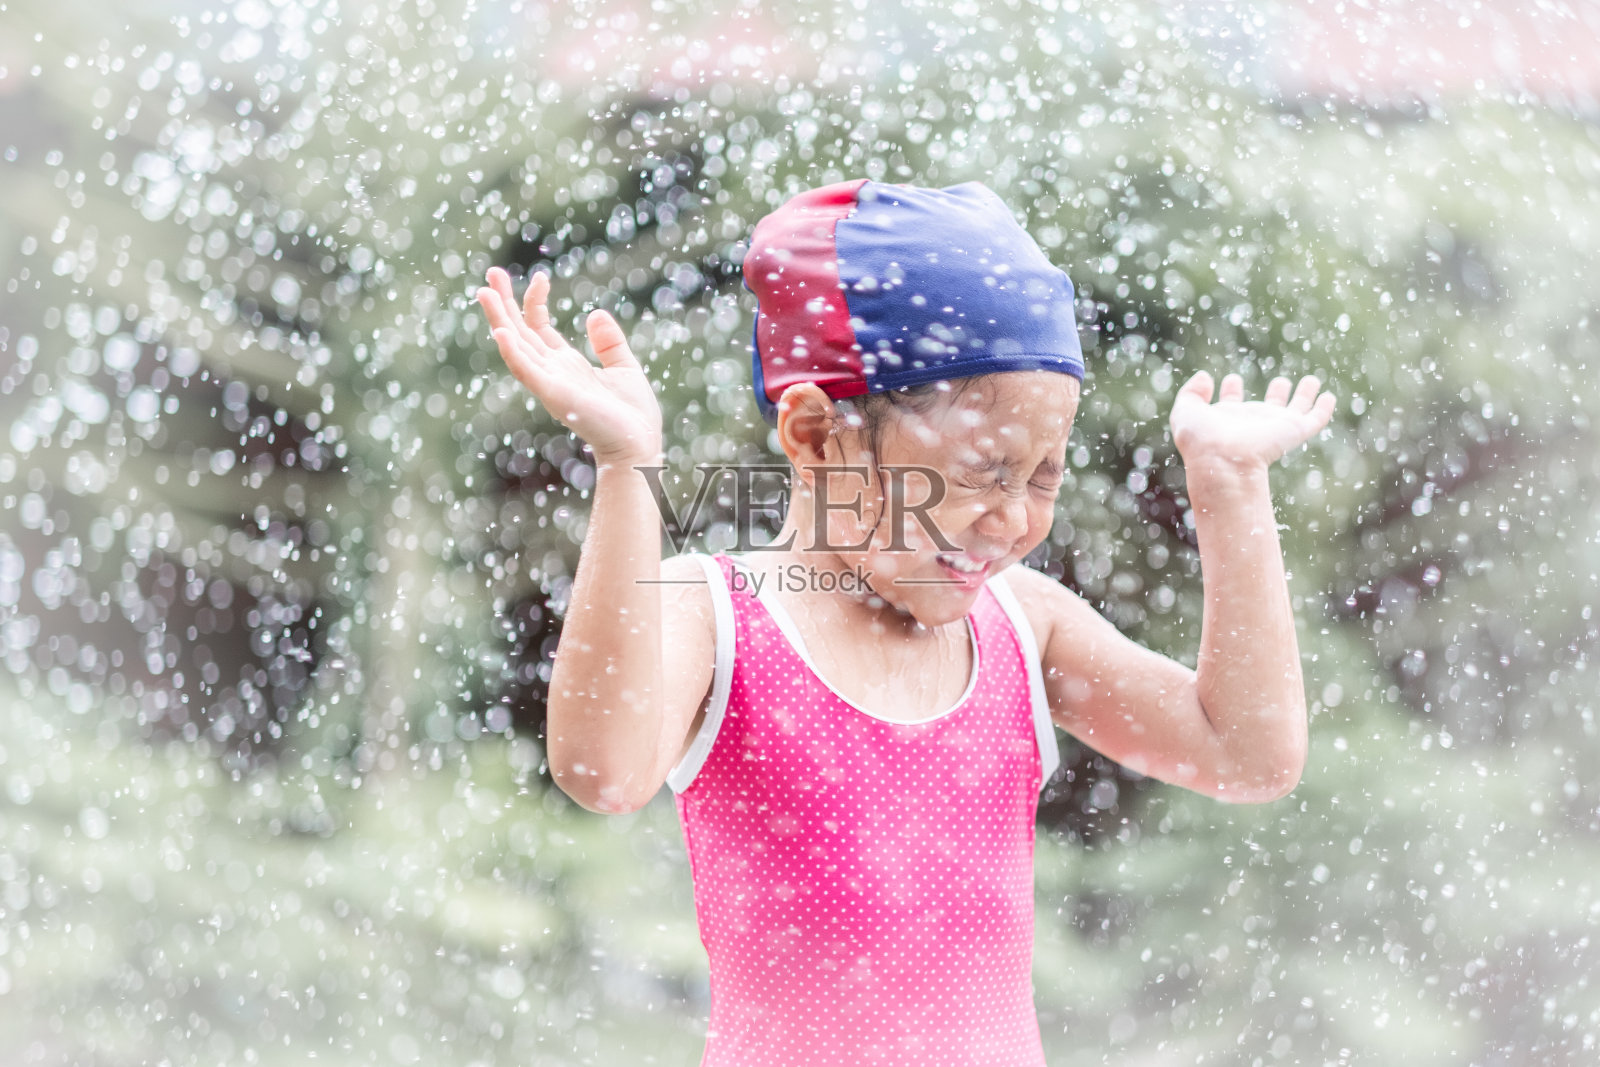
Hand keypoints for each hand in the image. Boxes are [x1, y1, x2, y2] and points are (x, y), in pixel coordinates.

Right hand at [476, 266, 663, 462]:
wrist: (639, 444)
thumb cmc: (632, 415)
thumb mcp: (624, 367)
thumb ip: (609, 342)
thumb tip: (595, 313)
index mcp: (565, 363)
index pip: (539, 327)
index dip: (534, 301)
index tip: (540, 276)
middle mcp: (551, 371)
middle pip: (519, 331)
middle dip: (503, 303)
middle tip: (490, 273)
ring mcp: (550, 383)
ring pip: (517, 346)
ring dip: (499, 320)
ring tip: (484, 292)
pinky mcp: (555, 396)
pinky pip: (527, 372)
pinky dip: (513, 353)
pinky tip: (502, 332)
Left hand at [1169, 371, 1336, 470]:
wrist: (1221, 460)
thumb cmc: (1200, 439)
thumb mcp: (1185, 411)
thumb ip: (1191, 392)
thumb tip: (1205, 377)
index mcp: (1227, 419)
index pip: (1232, 403)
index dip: (1231, 391)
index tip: (1232, 380)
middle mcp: (1253, 423)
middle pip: (1268, 407)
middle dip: (1276, 394)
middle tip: (1281, 383)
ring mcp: (1275, 427)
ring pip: (1296, 409)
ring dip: (1304, 394)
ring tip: (1312, 380)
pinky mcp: (1294, 431)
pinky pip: (1315, 418)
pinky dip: (1324, 408)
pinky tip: (1329, 396)